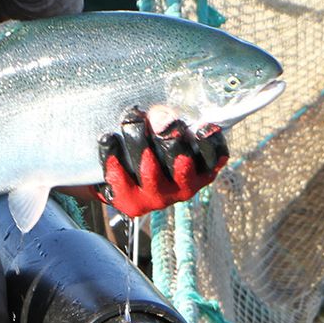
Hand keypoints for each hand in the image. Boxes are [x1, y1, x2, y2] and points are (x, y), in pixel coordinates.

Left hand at [98, 106, 228, 216]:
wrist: (122, 179)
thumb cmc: (152, 147)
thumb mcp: (164, 130)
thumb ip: (166, 120)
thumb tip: (160, 117)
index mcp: (202, 168)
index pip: (215, 156)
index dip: (210, 141)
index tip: (200, 126)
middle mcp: (186, 187)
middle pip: (181, 160)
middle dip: (168, 136)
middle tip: (157, 117)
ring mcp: (160, 198)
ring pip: (150, 169)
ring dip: (138, 140)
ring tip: (130, 120)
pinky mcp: (134, 205)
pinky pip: (121, 179)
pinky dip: (113, 156)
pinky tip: (109, 139)